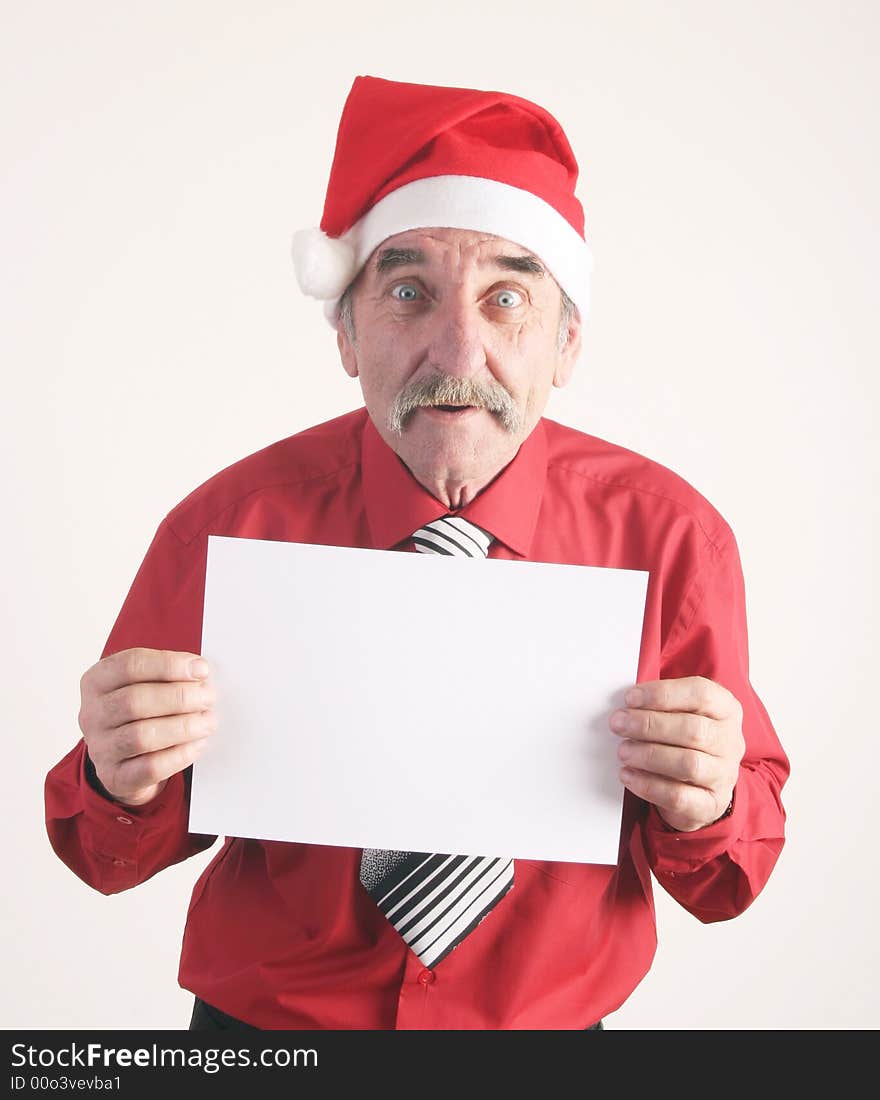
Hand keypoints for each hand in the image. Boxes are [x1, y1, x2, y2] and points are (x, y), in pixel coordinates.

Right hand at [78, 647, 215, 806]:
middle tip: (208, 697)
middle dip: (180, 697)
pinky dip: (180, 755)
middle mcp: (92, 714)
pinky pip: (150, 767)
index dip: (168, 665)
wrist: (126, 759)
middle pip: (134, 700)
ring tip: (208, 722)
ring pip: (142, 736)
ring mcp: (100, 748)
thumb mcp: (146, 685)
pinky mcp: (115, 776)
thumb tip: (200, 672)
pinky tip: (198, 744)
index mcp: (97, 681)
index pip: (129, 665)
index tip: (201, 670)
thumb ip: (167, 675)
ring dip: (183, 727)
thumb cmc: (142, 712)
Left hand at [609, 675, 744, 831]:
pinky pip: (679, 797)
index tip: (631, 698)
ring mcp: (724, 774)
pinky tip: (628, 775)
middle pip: (694, 730)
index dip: (663, 694)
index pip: (702, 694)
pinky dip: (648, 785)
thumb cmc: (685, 739)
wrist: (700, 785)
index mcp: (726, 710)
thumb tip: (627, 704)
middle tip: (619, 724)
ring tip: (623, 751)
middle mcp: (730, 741)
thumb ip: (660, 705)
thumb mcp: (680, 714)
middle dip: (649, 725)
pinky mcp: (710, 804)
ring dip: (648, 755)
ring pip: (688, 764)